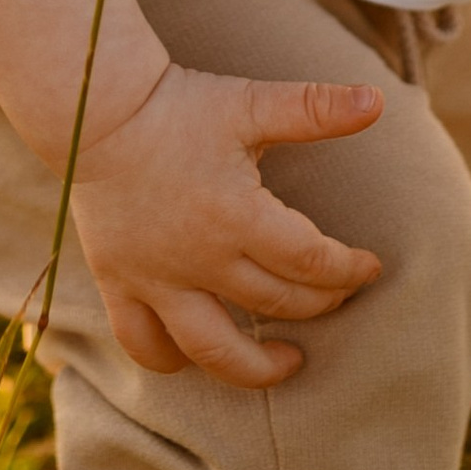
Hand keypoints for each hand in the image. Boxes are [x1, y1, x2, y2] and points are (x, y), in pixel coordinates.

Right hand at [65, 62, 385, 386]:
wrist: (94, 110)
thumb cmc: (178, 106)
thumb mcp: (249, 104)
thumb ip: (314, 109)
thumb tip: (376, 102)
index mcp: (237, 215)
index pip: (310, 261)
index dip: (348, 270)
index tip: (369, 267)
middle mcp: (198, 259)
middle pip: (276, 304)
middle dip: (320, 304)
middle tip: (339, 294)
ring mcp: (155, 280)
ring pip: (213, 350)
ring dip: (258, 368)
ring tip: (288, 362)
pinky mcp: (119, 285)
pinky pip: (146, 345)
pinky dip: (174, 361)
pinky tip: (201, 357)